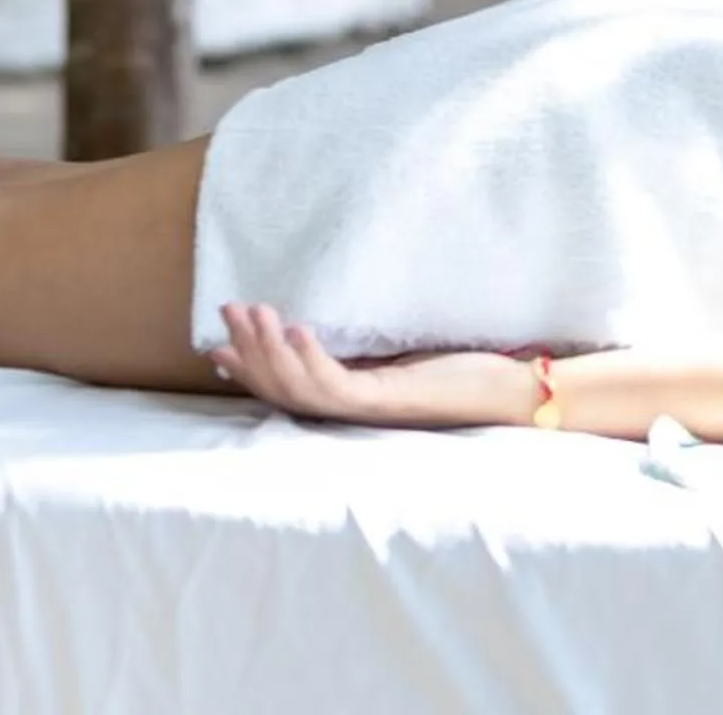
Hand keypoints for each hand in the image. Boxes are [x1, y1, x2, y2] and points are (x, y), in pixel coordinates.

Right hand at [208, 302, 539, 429]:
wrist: (508, 390)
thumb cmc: (461, 371)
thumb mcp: (401, 358)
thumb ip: (366, 352)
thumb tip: (330, 327)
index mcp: (349, 401)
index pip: (284, 388)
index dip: (247, 370)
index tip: (215, 345)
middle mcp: (350, 411)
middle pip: (281, 387)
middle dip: (248, 349)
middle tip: (227, 310)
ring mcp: (365, 410)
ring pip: (297, 386)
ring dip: (268, 350)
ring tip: (252, 312)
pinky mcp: (386, 402)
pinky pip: (335, 384)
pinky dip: (311, 357)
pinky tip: (297, 329)